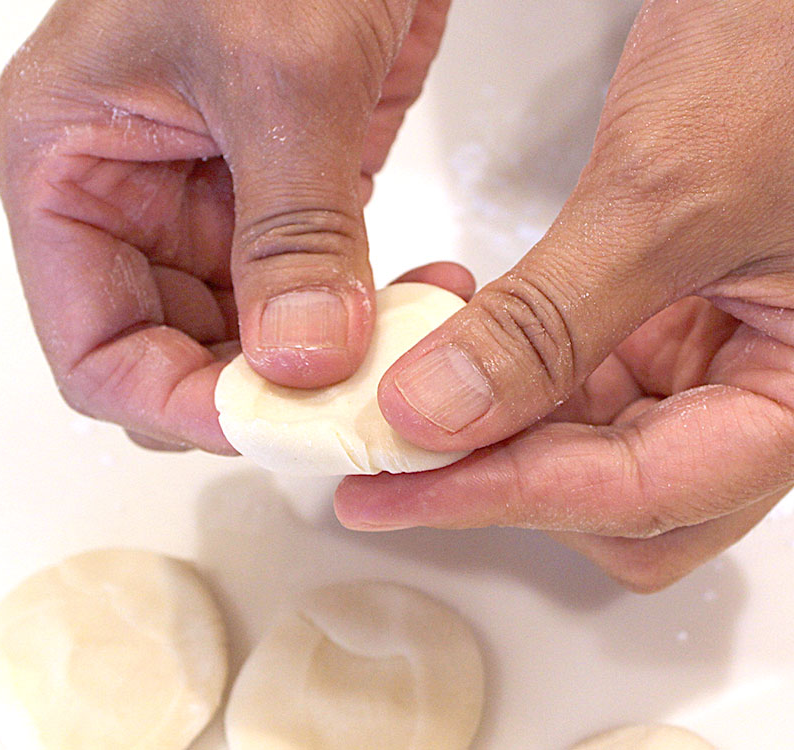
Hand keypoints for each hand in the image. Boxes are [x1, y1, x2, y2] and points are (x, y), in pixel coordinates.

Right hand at [0, 0, 451, 451]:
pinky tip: (421, 308)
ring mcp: (208, 205)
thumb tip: (304, 361)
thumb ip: (292, 229)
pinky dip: (362, 321)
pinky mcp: (283, 199)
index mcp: (67, 169)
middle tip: (354, 408)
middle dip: (262, 395)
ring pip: (249, 341)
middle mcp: (126, 200)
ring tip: (409, 352)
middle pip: (173, 357)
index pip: (96, 351)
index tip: (276, 425)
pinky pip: (309, 297)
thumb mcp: (280, 73)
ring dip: (325, 365)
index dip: (179, 404)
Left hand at [337, 0, 793, 591]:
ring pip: (586, 445)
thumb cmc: (792, 54)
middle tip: (397, 459)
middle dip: (506, 483)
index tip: (394, 490)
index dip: (504, 497)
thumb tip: (435, 414)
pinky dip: (504, 372)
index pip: (641, 494)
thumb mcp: (661, 197)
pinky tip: (449, 343)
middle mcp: (756, 386)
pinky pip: (572, 378)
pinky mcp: (660, 313)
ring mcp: (706, 351)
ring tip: (404, 398)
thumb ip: (548, 323)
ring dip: (493, 428)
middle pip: (620, 503)